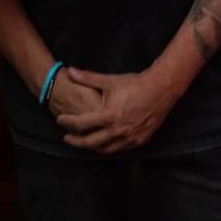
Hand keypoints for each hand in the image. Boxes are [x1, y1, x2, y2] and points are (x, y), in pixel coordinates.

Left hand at [56, 65, 178, 154]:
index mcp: (108, 116)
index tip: (60, 120)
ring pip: (105, 150)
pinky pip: (119, 150)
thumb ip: (87, 78)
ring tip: (83, 142)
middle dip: (76, 141)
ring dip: (92, 148)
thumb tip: (70, 70)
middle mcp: (117, 131)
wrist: (159, 91)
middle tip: (66, 138)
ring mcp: (129, 139)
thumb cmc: (133, 84)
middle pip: (90, 143)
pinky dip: (108, 148)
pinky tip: (104, 144)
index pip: (81, 124)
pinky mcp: (139, 141)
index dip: (68, 123)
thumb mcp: (109, 80)